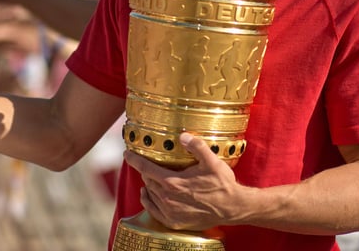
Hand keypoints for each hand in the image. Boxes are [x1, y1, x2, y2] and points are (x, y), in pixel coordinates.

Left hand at [124, 132, 242, 231]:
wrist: (233, 208)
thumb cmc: (223, 184)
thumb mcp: (212, 161)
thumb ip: (197, 146)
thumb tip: (183, 136)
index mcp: (173, 183)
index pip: (146, 169)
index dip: (134, 160)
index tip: (126, 153)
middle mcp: (168, 199)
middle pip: (148, 180)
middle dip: (144, 170)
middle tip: (143, 161)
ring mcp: (170, 212)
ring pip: (150, 194)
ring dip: (148, 184)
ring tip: (148, 176)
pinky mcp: (174, 222)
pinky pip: (153, 211)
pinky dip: (148, 201)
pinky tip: (148, 194)